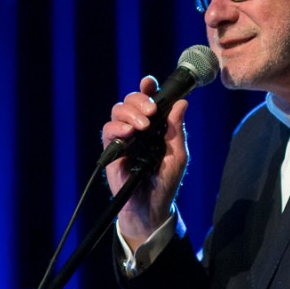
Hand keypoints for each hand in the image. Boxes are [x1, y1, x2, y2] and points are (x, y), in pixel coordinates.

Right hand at [100, 75, 190, 246]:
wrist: (152, 206)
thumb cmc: (166, 182)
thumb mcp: (178, 155)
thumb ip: (176, 129)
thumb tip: (182, 103)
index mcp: (155, 126)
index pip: (149, 101)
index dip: (148, 89)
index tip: (150, 82)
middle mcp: (138, 128)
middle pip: (131, 100)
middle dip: (140, 99)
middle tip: (151, 111)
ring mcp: (124, 137)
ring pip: (118, 110)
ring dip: (130, 112)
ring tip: (141, 126)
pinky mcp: (112, 149)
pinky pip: (108, 130)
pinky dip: (118, 127)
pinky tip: (129, 133)